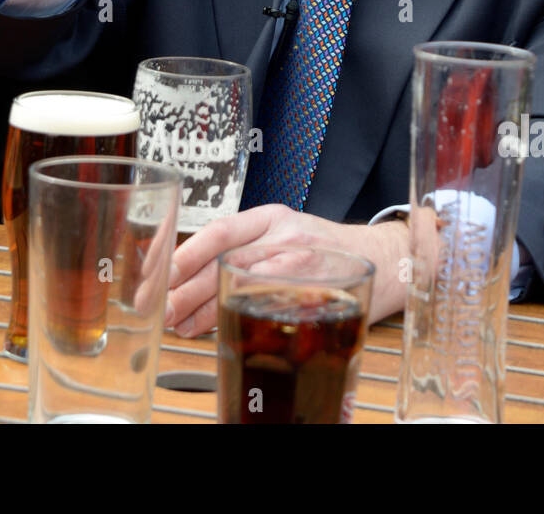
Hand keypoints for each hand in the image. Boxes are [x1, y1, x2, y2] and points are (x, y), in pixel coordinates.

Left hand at [163, 205, 408, 336]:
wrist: (387, 259)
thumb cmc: (329, 252)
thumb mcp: (288, 235)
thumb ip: (248, 249)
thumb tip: (190, 281)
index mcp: (272, 217)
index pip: (219, 231)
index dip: (183, 252)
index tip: (156, 272)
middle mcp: (285, 235)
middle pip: (223, 260)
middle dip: (183, 287)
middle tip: (157, 307)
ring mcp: (302, 262)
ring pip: (241, 283)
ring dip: (203, 307)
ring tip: (177, 323)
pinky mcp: (317, 289)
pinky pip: (269, 303)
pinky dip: (239, 316)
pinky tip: (218, 327)